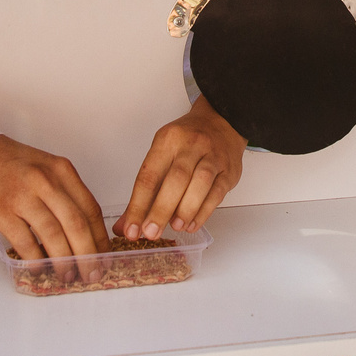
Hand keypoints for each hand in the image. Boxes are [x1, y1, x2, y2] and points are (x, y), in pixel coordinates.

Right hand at [0, 135, 106, 262]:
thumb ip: (65, 193)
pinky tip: (40, 268)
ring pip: (54, 236)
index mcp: (61, 170)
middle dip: (89, 255)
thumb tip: (85, 230)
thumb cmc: (9, 163)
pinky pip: (25, 243)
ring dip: (64, 262)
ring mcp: (23, 197)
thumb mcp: (45, 168)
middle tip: (92, 273)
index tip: (104, 255)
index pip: (91, 209)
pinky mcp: (2, 213)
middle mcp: (45, 182)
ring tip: (68, 275)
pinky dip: (36, 260)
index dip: (100, 237)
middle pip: (77, 225)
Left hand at [118, 97, 246, 237]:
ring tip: (174, 227)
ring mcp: (213, 156)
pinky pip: (217, 193)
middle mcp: (191, 145)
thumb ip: (145, 191)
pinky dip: (203, 212)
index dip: (138, 205)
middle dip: (161, 209)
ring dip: (186, 210)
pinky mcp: (229, 170)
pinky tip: (191, 224)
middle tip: (151, 233)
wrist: (221, 122)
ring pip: (200, 183)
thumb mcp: (161, 154)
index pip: (149, 175)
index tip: (131, 228)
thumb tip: (126, 225)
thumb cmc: (186, 142)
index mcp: (168, 140)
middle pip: (176, 179)